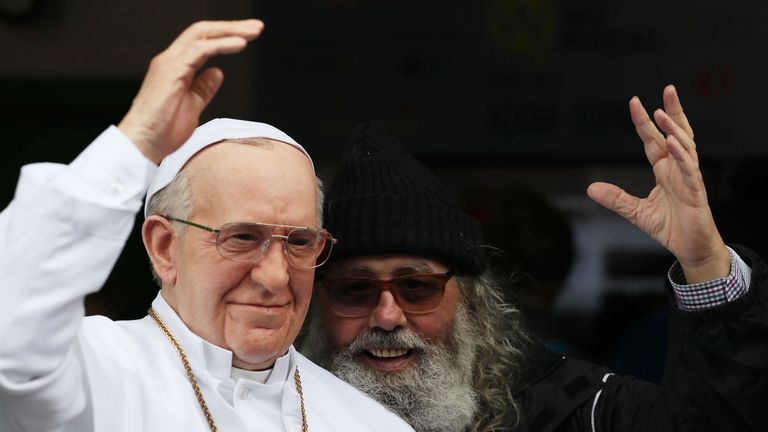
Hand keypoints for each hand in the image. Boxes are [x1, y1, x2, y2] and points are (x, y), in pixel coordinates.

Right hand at [118, 19, 263, 163]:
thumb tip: (218, 72)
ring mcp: (169, 63)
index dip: (225, 35)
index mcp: (175, 66)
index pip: (201, 41)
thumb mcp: (192, 106)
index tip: (248, 36)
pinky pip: (200, 50)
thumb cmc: (163, 131)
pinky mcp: (171, 71)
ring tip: (253, 32)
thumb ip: (203, 88)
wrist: (143, 144)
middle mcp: (170, 59)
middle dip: (232, 27)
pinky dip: (221, 44)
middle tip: (257, 27)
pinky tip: (240, 44)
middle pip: (203, 31)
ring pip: (202, 35)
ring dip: (231, 31)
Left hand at [587, 85, 729, 283]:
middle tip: (667, 89)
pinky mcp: (696, 190)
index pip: (652, 140)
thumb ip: (616, 199)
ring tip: (662, 112)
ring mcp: (688, 177)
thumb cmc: (670, 227)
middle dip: (671, 111)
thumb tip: (591, 189)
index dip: (644, 122)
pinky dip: (681, 154)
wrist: (689, 248)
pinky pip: (689, 167)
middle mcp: (678, 168)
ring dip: (673, 128)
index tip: (635, 102)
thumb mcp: (636, 212)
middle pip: (675, 133)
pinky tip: (672, 141)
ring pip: (684, 145)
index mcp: (664, 170)